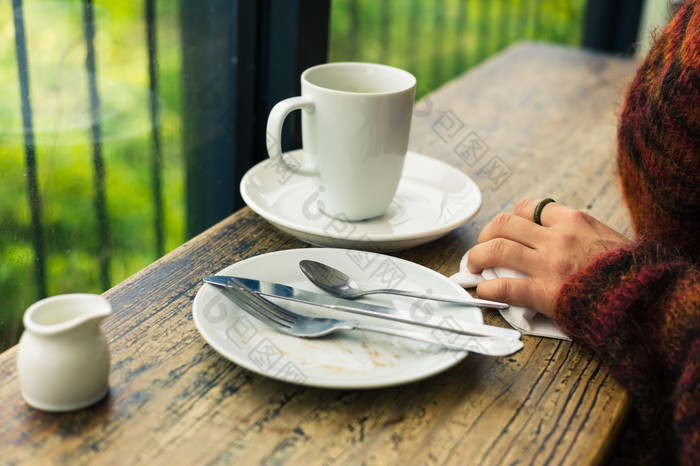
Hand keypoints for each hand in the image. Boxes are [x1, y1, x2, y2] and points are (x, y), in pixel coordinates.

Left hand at [466, 198, 630, 317]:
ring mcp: (549, 264)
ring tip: (472, 266)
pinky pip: (504, 287)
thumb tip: (558, 238)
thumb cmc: (631, 272)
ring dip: (477, 256)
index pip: (528, 207)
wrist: (647, 298)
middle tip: (481, 247)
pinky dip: (488, 288)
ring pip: (498, 248)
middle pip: (505, 223)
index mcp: (573, 220)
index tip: (505, 228)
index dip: (510, 217)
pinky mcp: (545, 293)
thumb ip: (581, 234)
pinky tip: (483, 291)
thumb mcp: (608, 238)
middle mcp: (557, 237)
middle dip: (486, 234)